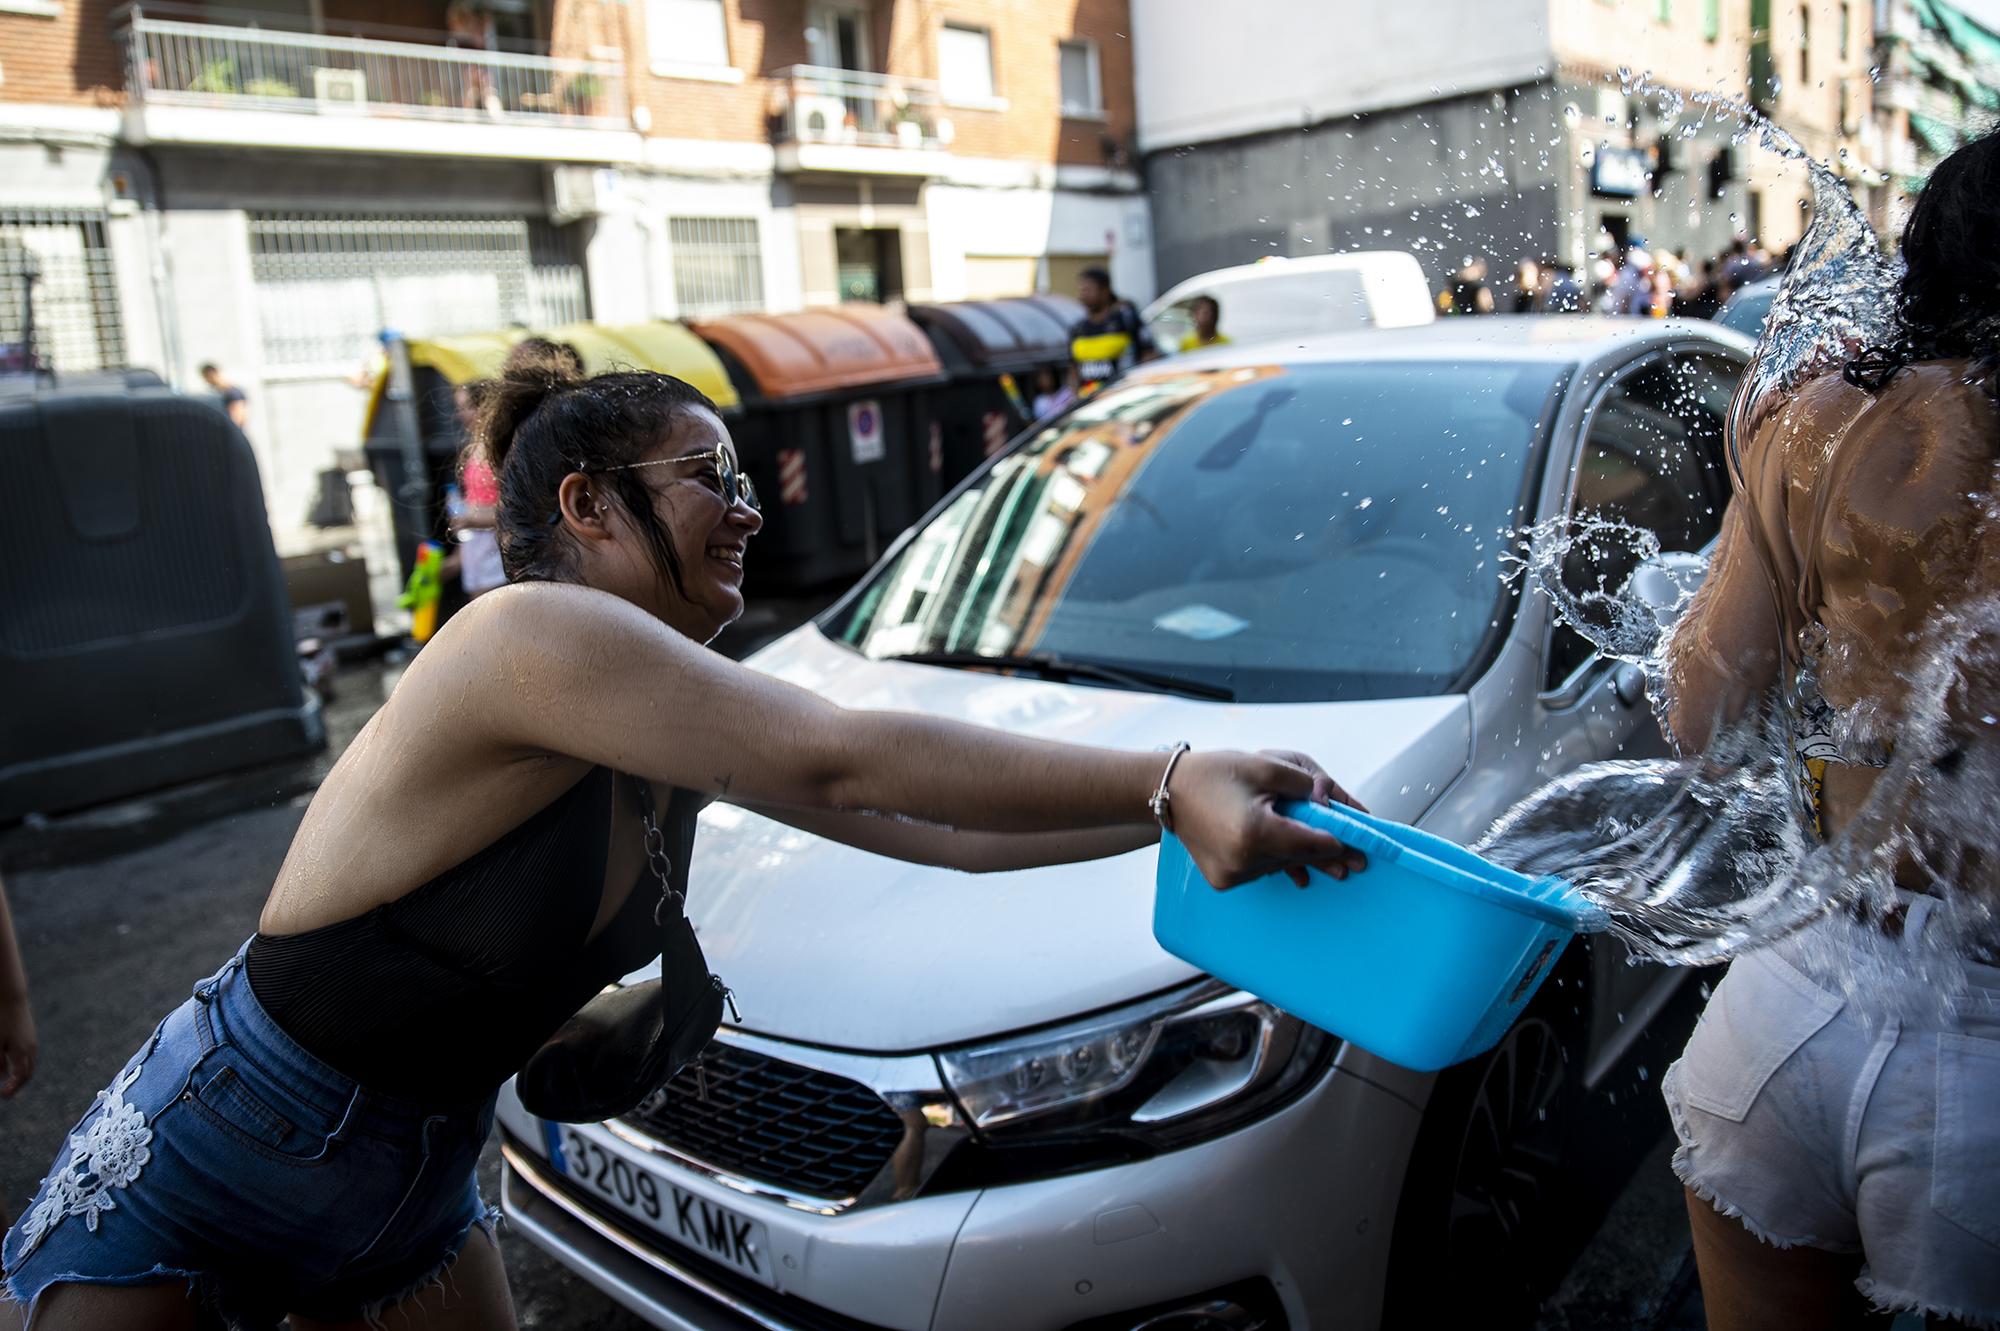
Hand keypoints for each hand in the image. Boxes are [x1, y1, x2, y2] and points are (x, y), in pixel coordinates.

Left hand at [0, 992, 34, 1098]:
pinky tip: (8, 1063)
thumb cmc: (1, 1020)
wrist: (11, 996)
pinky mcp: (28, 1034)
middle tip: (7, 1092)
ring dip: (19, 1074)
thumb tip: (1, 1078)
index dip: (12, 1088)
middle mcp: (31, 1048)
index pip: (21, 1077)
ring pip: (28, 1063)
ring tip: (8, 1080)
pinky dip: (19, 1063)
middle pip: (28, 1072)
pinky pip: (26, 1054)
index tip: (3, 1096)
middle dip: (18, 1084)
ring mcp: (31, 1040)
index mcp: (23, 1052)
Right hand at [1167, 751, 1366, 889]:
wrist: (1169, 790)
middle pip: (1299, 858)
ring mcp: (1232, 874)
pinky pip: (1261, 871)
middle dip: (1327, 856)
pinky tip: (1293, 863)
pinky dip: (1276, 862)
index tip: (1363, 846)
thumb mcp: (1265, 766)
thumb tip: (1331, 804)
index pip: (1312, 843)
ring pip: (1280, 865)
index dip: (1340, 842)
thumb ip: (1304, 786)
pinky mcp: (1223, 880)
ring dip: (1300, 858)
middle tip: (1357, 863)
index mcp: (1257, 832)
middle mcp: (1244, 860)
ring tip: (1331, 862)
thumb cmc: (1215, 773)